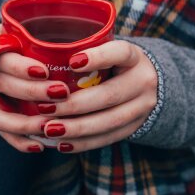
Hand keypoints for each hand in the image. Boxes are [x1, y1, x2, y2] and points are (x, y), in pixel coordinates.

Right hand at [0, 24, 70, 152]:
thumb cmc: (11, 39)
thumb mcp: (16, 29)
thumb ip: (36, 36)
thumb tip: (81, 47)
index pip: (0, 54)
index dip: (21, 66)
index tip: (45, 71)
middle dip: (31, 92)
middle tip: (61, 94)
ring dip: (24, 123)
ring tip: (50, 127)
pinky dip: (18, 139)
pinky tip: (39, 145)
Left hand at [40, 40, 157, 152]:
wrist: (150, 84)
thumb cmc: (115, 63)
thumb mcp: (108, 51)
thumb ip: (86, 51)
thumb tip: (44, 56)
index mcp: (134, 57)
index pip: (120, 53)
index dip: (98, 57)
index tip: (71, 62)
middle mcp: (143, 81)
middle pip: (109, 95)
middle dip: (75, 104)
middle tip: (45, 108)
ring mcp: (142, 107)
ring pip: (109, 121)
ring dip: (76, 128)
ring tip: (50, 129)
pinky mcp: (135, 127)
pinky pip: (108, 137)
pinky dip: (84, 142)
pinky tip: (62, 143)